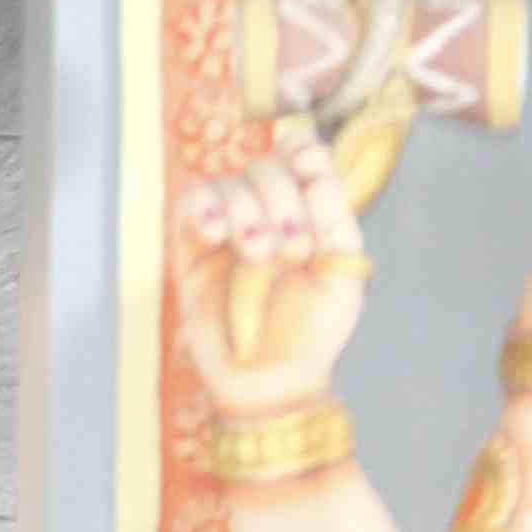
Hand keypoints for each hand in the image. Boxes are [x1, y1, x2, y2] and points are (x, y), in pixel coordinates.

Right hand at [174, 117, 370, 414]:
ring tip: (257, 257)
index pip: (301, 152)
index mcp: (308, 209)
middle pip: (265, 165)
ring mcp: (227, 228)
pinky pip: (189, 205)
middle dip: (281, 200)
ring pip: (228, 183)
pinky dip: (203, 209)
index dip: (303, 151)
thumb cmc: (313, 329)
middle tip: (293, 250)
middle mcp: (266, 210)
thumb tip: (314, 163)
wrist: (271, 379)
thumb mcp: (343, 272)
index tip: (311, 172)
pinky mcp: (190, 249)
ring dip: (246, 213)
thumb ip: (335, 215)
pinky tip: (216, 235)